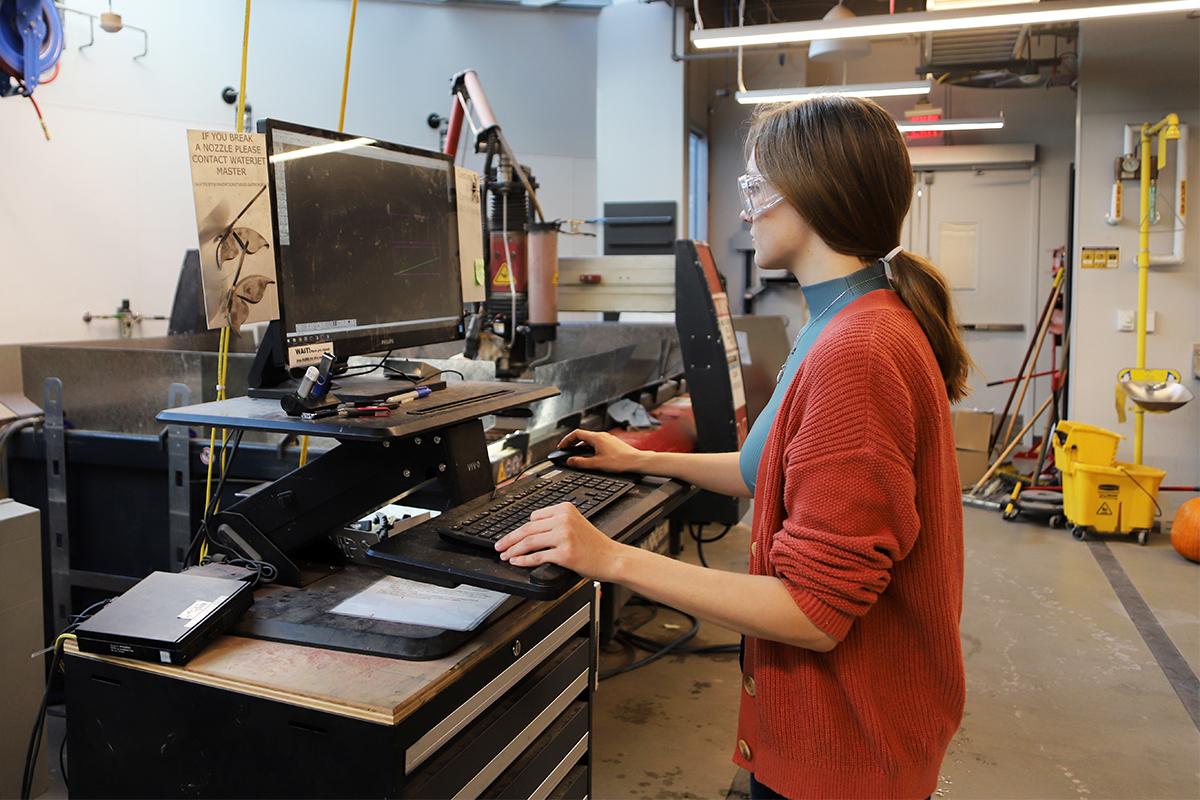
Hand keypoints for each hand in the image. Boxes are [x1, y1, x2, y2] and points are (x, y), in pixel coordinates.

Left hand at [496, 502, 622, 580]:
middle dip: (509, 539)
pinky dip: (523, 560)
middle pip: (528, 529)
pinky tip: (516, 562)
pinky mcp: (565, 553)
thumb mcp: (576, 523)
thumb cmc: (595, 544)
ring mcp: (564, 536)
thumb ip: (556, 522)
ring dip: (513, 550)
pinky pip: (538, 557)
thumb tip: (530, 530)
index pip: (533, 517)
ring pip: (529, 542)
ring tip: (504, 555)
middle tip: (498, 545)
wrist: (612, 557)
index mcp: (565, 509)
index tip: (510, 536)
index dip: (520, 529)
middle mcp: (563, 520)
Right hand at [557, 429, 647, 472]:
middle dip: (573, 443)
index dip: (566, 440)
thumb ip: (581, 462)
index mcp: (596, 438)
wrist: (637, 461)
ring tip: (577, 455)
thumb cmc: (621, 461)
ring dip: (581, 446)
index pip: (576, 434)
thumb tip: (570, 461)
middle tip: (567, 451)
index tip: (561, 447)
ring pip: (590, 440)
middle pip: (583, 436)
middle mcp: (602, 436)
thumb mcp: (597, 464)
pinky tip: (591, 457)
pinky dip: (590, 448)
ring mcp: (608, 439)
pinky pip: (597, 443)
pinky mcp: (612, 444)